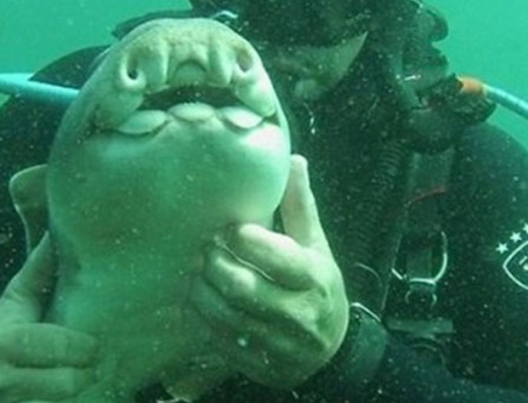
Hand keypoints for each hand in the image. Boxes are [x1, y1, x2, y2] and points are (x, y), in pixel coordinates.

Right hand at [0, 234, 99, 402]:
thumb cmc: (9, 332)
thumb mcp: (19, 299)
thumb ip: (41, 268)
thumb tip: (60, 226)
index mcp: (0, 342)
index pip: (53, 344)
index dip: (81, 346)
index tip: (99, 344)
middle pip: (65, 382)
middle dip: (89, 373)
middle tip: (104, 363)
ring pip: (64, 402)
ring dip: (84, 393)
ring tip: (96, 380)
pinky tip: (86, 396)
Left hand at [188, 154, 349, 388]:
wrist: (333, 350)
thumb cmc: (318, 287)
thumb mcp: (316, 246)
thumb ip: (299, 206)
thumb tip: (292, 159)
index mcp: (315, 279)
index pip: (277, 257)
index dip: (244, 239)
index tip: (228, 227)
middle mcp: (300, 315)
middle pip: (243, 288)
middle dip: (214, 265)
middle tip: (202, 250)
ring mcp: (280, 346)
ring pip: (226, 318)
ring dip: (202, 294)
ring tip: (194, 274)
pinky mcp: (262, 367)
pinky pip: (221, 345)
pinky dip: (203, 322)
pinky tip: (196, 304)